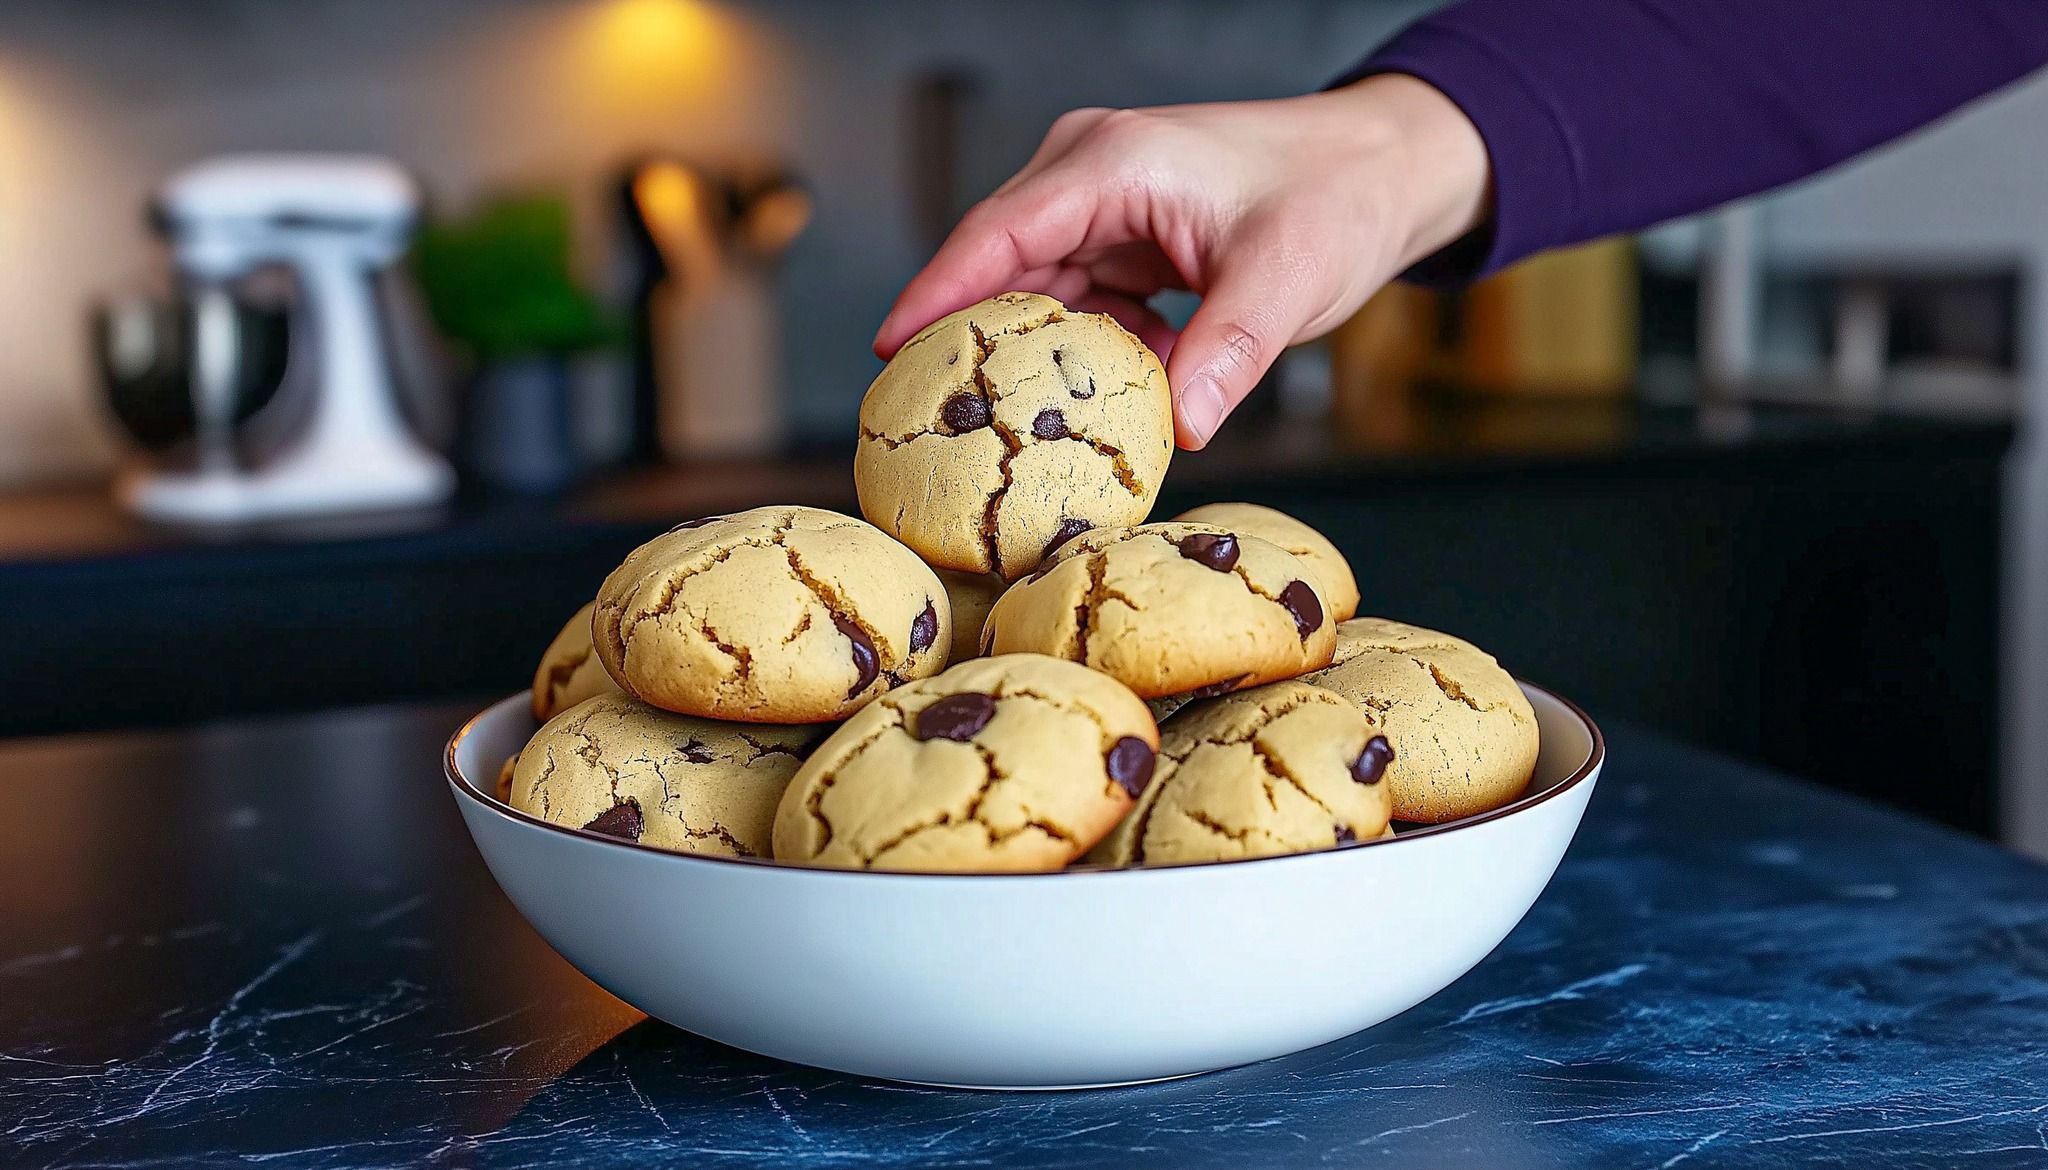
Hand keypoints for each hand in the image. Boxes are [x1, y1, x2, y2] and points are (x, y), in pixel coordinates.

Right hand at [873, 74, 1491, 448]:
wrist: (1385, 170)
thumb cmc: (1338, 195)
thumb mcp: (1288, 276)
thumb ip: (1229, 351)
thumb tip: (1183, 430)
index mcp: (1114, 164)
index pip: (998, 234)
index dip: (936, 294)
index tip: (890, 356)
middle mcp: (1092, 177)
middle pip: (998, 266)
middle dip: (969, 341)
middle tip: (932, 421)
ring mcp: (1103, 210)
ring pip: (1036, 293)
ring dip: (1036, 358)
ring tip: (1015, 429)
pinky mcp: (1124, 243)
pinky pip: (1078, 307)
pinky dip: (1086, 354)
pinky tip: (1110, 396)